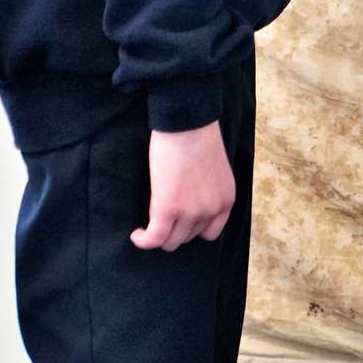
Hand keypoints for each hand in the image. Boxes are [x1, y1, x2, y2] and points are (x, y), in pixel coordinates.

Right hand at [129, 121, 235, 251]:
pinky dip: (143, 240)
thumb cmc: (197, 135)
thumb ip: (208, 189)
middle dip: (174, 229)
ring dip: (158, 235)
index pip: (210, 233)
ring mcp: (190, 212)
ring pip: (170, 241)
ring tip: (147, 225)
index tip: (180, 221)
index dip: (193, 229)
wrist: (187, 121)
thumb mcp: (214, 168)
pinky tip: (136, 234)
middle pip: (188, 238)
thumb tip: (190, 200)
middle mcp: (211, 210)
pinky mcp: (167, 209)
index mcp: (225, 199)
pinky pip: (153, 238)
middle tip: (161, 217)